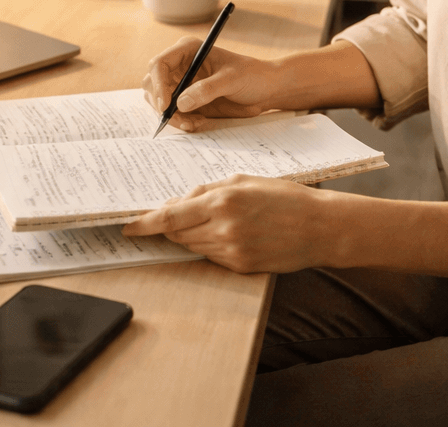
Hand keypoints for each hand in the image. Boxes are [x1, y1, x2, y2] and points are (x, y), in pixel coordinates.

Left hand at [121, 175, 336, 273]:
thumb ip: (206, 190)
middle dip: (170, 225)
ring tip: (212, 220)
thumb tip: (176, 203)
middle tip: (173, 215)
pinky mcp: (240, 267)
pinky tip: (227, 233)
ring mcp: (232, 251)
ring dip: (190, 234)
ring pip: (192, 245)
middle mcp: (224, 228)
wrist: (319, 228)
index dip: (145, 224)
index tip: (127, 226)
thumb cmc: (283, 197)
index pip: (171, 217)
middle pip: (177, 233)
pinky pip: (210, 256)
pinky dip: (209, 244)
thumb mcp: (243, 180)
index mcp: (223, 200)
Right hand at [142, 39, 286, 131]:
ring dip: (171, 116)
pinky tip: (197, 123)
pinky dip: (180, 121)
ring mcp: (181, 83)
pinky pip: (172, 113)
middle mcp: (180, 65)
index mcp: (187, 50)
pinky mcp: (187, 100)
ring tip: (193, 123)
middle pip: (152, 84)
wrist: (265, 90)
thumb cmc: (252, 76)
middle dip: (162, 104)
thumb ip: (207, 89)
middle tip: (181, 120)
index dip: (158, 85)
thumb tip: (180, 103)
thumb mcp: (232, 80)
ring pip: (158, 101)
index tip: (166, 105)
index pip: (159, 64)